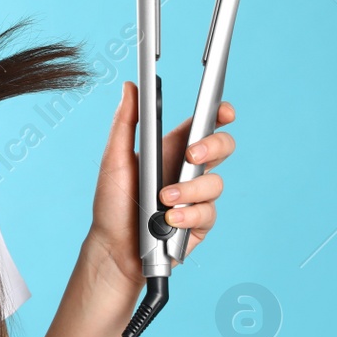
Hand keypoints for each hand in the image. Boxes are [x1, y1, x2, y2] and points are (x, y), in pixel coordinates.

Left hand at [86, 80, 236, 291]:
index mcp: (171, 149)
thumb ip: (125, 122)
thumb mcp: (114, 160)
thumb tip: (131, 87)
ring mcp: (197, 198)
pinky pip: (208, 213)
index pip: (202, 125)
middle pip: (222, 148)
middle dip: (213, 146)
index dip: (219, 114)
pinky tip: (169, 220)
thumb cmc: (112, 204)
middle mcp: (187, 171)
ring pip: (215, 183)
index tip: (224, 110)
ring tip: (164, 199)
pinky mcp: (200, 224)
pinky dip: (189, 216)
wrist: (113, 249)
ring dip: (189, 191)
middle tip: (192, 154)